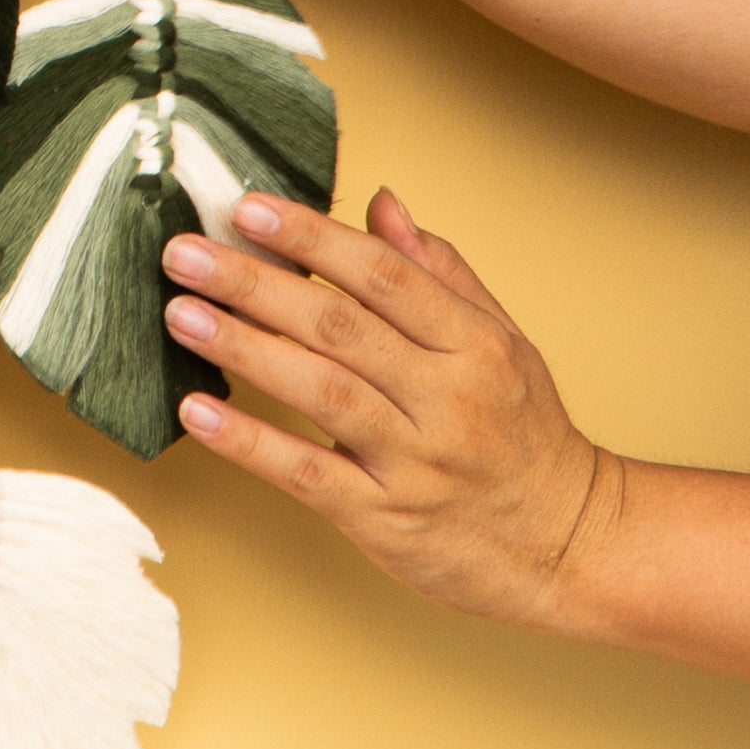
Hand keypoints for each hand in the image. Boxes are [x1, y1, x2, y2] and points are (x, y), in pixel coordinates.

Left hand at [162, 188, 613, 627]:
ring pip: (320, 392)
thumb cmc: (525, 435)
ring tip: (180, 314)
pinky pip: (306, 474)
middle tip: (184, 252)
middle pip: (340, 326)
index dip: (311, 237)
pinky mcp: (385, 518)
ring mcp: (416, 460)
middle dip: (255, 283)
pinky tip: (198, 412)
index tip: (246, 207)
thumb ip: (438, 272)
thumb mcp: (503, 343)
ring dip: (243, 349)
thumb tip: (380, 203)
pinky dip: (249, 442)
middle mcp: (447, 398)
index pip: (384, 275)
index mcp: (476, 345)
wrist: (569, 545)